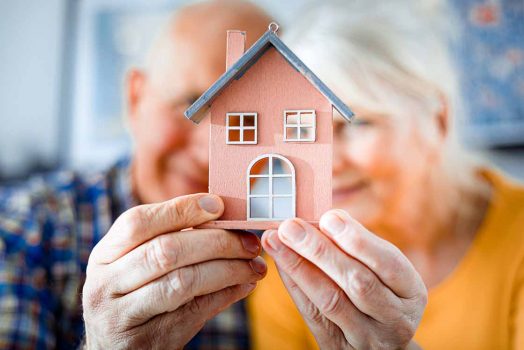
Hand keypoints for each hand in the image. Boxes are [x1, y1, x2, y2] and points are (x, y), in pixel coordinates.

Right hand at [82, 193, 266, 348]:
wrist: (114, 348)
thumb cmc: (134, 294)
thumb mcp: (134, 265)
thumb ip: (168, 239)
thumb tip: (223, 216)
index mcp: (105, 255)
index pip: (138, 222)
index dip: (181, 210)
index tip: (220, 206)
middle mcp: (106, 284)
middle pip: (166, 251)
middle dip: (217, 242)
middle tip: (249, 243)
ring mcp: (123, 316)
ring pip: (183, 282)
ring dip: (228, 270)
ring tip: (255, 266)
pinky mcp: (147, 341)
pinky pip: (194, 312)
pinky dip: (225, 295)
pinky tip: (244, 285)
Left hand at [262, 209, 426, 349]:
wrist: (381, 344)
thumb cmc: (381, 293)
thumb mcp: (385, 273)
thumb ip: (361, 248)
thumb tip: (325, 218)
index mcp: (411, 292)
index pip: (388, 264)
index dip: (358, 241)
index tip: (329, 217)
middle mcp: (394, 320)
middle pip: (357, 283)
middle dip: (320, 251)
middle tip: (291, 226)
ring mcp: (366, 338)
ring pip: (331, 300)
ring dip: (299, 266)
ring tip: (276, 239)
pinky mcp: (337, 346)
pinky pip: (312, 313)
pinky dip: (294, 283)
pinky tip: (279, 261)